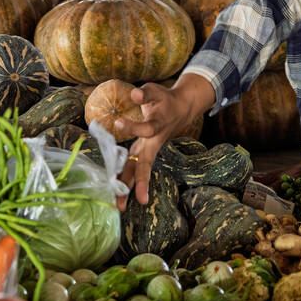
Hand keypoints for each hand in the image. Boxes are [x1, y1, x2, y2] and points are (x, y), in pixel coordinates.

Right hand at [119, 76, 214, 204]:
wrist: (182, 104)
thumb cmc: (157, 122)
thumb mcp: (144, 136)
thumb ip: (132, 145)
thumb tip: (118, 156)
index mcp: (146, 148)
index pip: (138, 171)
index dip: (133, 188)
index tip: (124, 206)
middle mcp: (152, 138)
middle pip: (145, 160)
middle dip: (140, 178)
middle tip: (136, 196)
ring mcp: (157, 119)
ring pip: (148, 128)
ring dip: (134, 127)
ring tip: (119, 122)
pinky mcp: (157, 98)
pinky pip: (148, 95)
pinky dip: (140, 95)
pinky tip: (135, 95)